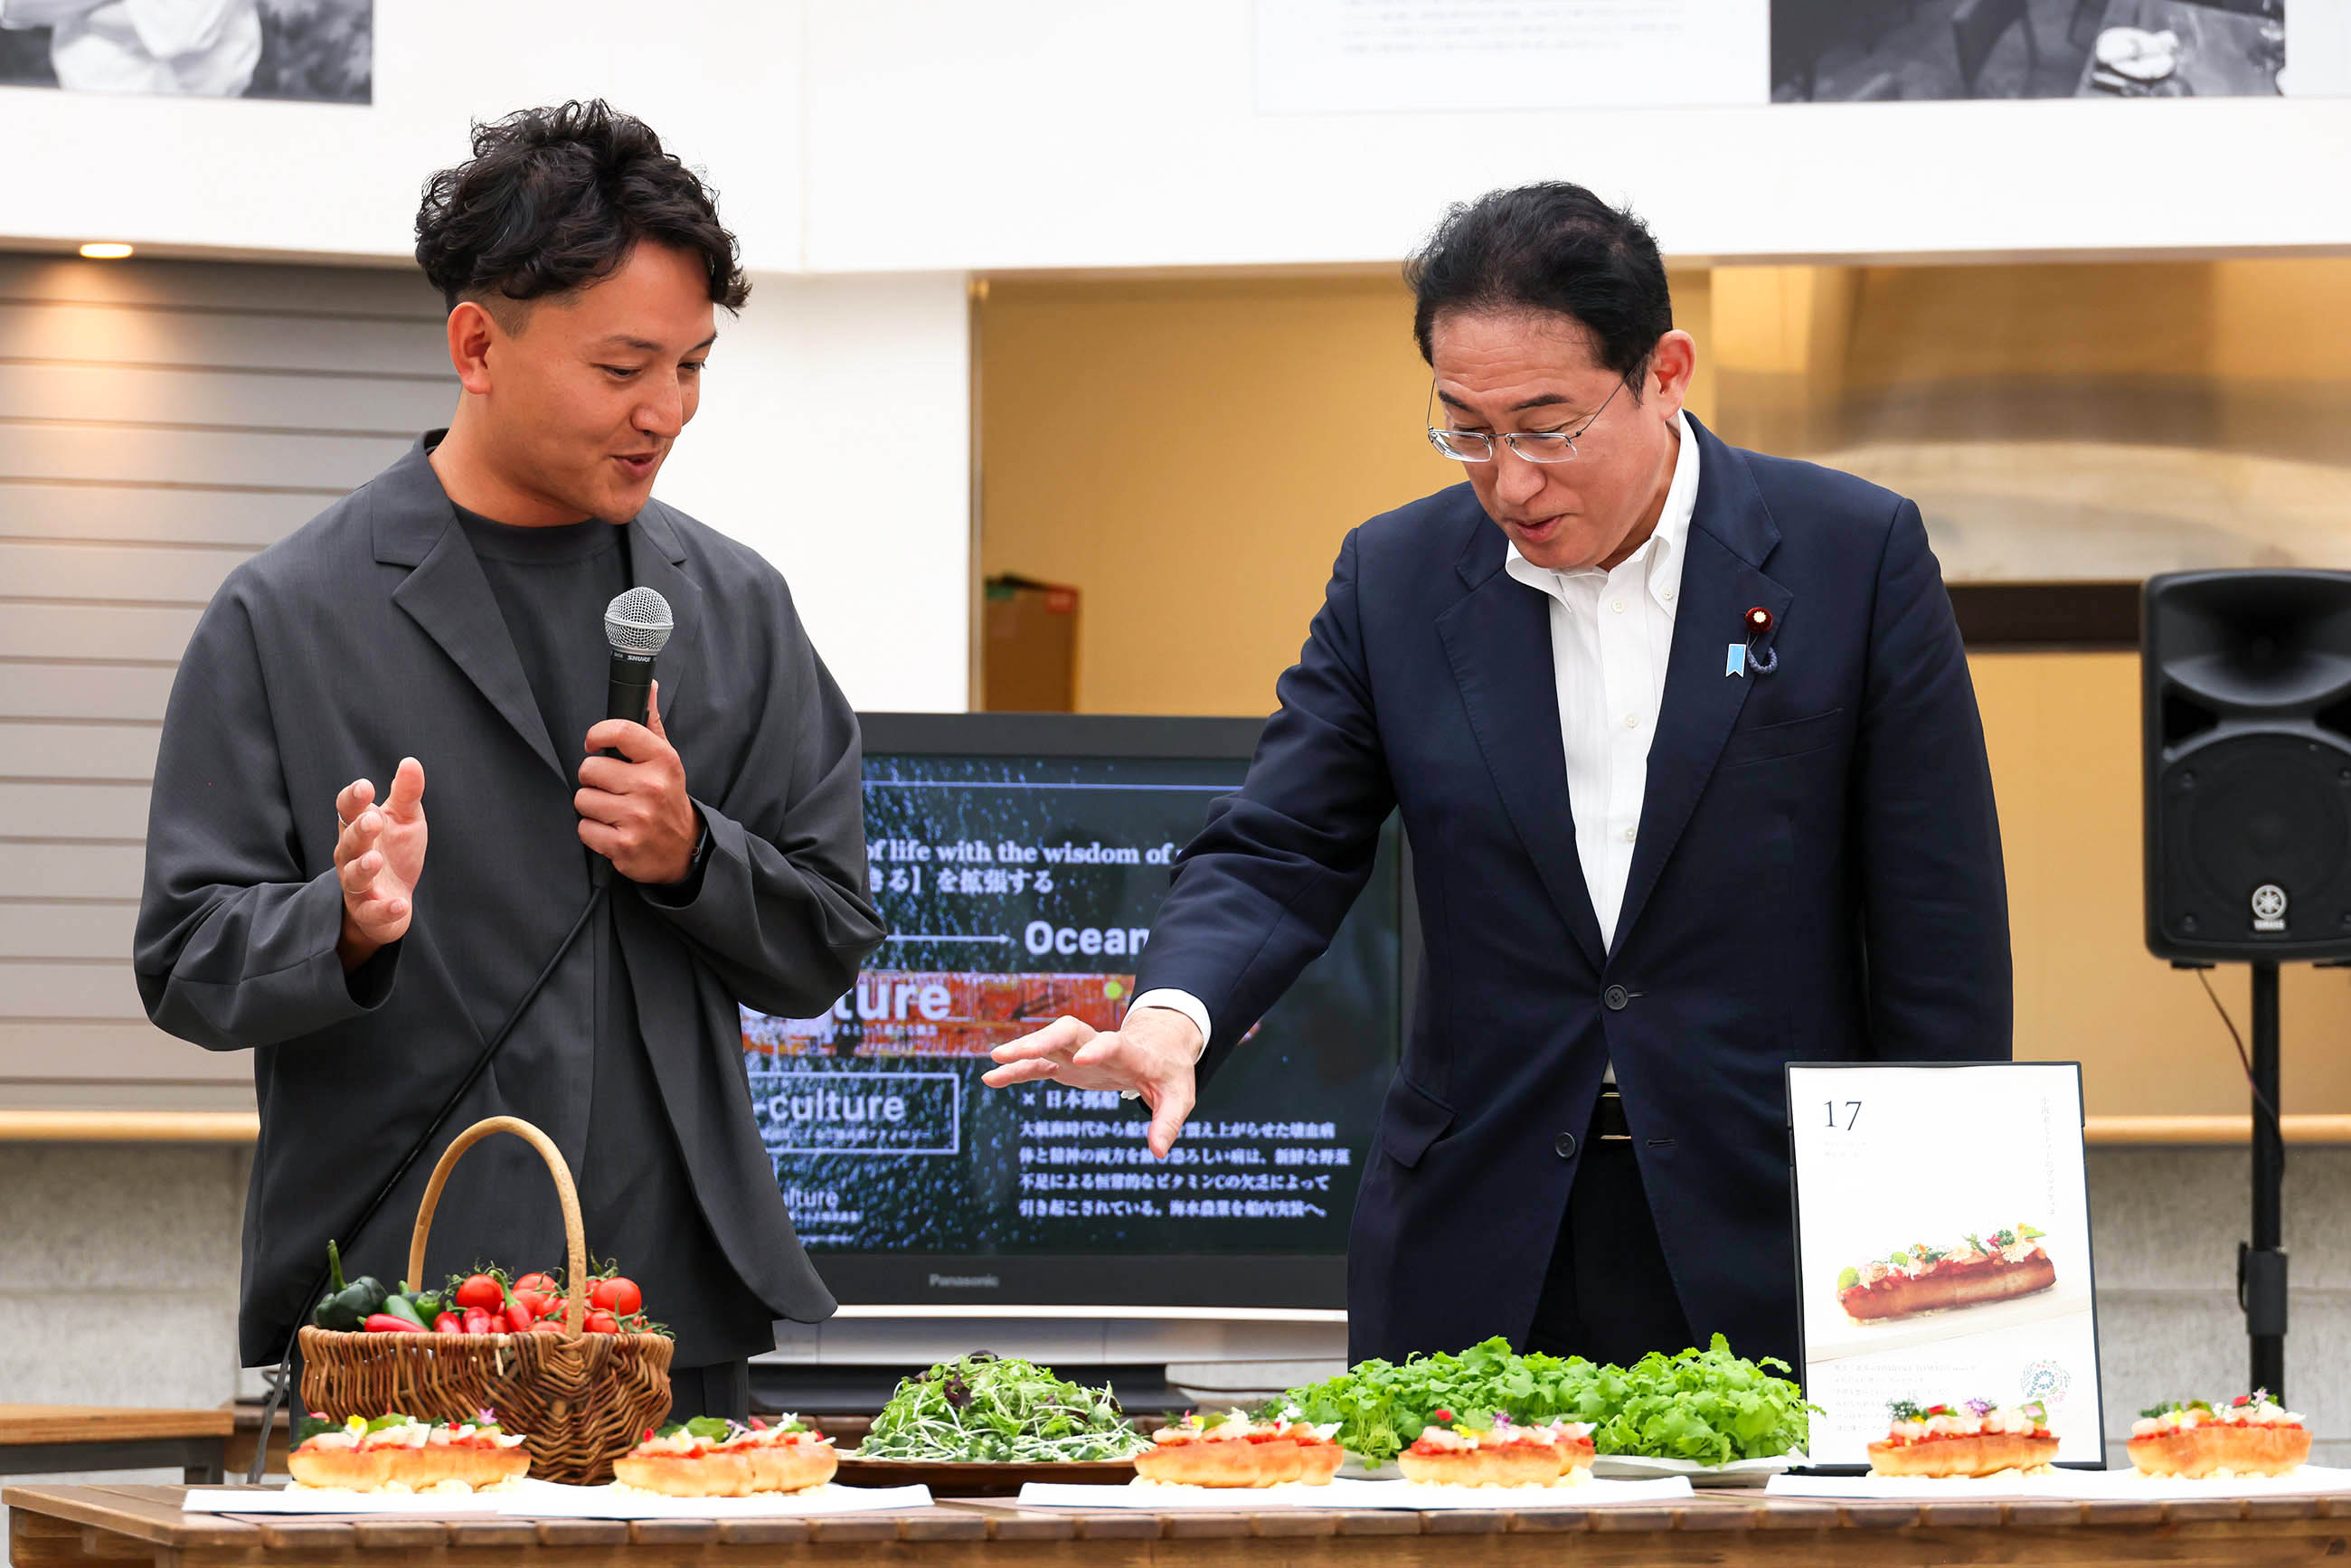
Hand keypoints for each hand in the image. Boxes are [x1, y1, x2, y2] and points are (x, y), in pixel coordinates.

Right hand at [335, 758, 426, 969]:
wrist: (393, 900)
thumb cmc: (394, 853)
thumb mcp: (405, 820)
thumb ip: (406, 794)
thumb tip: (411, 761)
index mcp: (358, 829)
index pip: (347, 810)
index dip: (353, 798)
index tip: (365, 786)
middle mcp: (352, 856)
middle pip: (348, 842)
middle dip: (359, 831)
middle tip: (372, 820)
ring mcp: (358, 885)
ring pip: (353, 877)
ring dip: (363, 868)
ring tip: (376, 859)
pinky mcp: (369, 911)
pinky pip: (373, 911)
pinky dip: (385, 909)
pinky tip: (400, 904)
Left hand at [578, 680, 697, 883]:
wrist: (684, 848)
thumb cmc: (667, 797)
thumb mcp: (666, 759)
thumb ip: (651, 722)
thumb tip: (649, 686)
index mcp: (662, 761)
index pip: (620, 730)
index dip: (596, 733)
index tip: (593, 742)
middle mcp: (651, 787)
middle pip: (589, 768)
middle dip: (593, 779)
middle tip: (611, 787)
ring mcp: (637, 818)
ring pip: (582, 799)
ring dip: (592, 807)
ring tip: (613, 810)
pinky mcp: (623, 845)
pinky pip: (584, 829)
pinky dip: (594, 832)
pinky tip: (613, 830)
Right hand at [982, 1006, 1201, 1156]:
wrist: (1159, 1047)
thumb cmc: (1169, 1073)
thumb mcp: (1179, 1097)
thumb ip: (1168, 1122)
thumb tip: (1158, 1152)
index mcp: (1130, 1052)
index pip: (1112, 1044)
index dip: (1098, 1049)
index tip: (1083, 1059)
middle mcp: (1099, 1045)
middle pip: (1069, 1031)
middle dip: (1043, 1039)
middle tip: (1017, 1051)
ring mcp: (1079, 1053)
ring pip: (1048, 1043)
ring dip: (1023, 1050)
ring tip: (995, 1060)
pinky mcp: (1067, 1065)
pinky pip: (1038, 1065)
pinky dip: (1017, 1071)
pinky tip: (991, 1078)